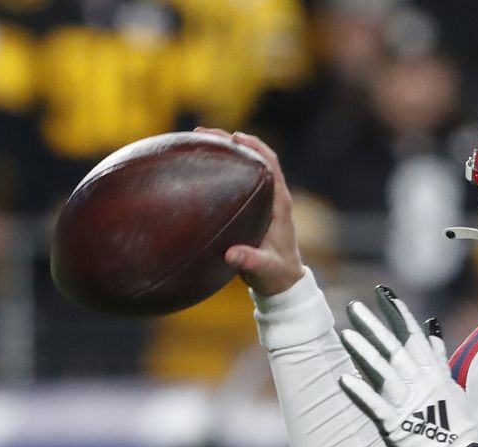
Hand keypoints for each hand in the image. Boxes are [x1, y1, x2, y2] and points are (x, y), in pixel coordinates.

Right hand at [194, 127, 304, 295]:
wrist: (282, 283)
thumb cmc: (276, 275)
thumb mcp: (264, 269)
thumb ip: (251, 261)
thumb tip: (231, 254)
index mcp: (280, 205)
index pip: (271, 165)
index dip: (255, 147)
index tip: (234, 137)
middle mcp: (273, 197)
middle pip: (255, 158)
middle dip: (231, 141)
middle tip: (202, 132)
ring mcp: (263, 201)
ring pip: (245, 166)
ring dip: (224, 151)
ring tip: (195, 140)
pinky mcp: (253, 208)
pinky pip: (236, 181)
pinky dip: (220, 169)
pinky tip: (196, 168)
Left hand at [338, 286, 477, 446]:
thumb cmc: (455, 424)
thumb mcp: (450, 384)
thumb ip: (438, 357)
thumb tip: (432, 328)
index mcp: (432, 372)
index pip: (412, 336)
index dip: (397, 313)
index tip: (383, 294)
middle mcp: (418, 382)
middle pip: (393, 348)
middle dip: (373, 325)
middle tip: (354, 307)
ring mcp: (406, 402)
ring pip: (382, 371)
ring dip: (363, 352)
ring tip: (345, 334)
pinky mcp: (394, 424)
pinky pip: (374, 405)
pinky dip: (360, 392)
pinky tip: (344, 378)